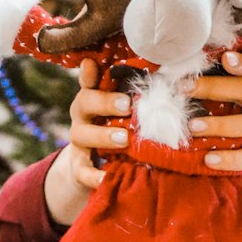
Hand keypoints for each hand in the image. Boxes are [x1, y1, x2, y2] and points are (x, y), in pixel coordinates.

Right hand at [44, 59, 130, 227]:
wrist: (93, 168)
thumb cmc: (118, 130)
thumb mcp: (125, 114)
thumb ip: (137, 97)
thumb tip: (163, 75)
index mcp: (94, 99)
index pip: (88, 81)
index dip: (89, 73)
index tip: (93, 64)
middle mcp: (82, 117)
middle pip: (83, 102)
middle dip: (104, 102)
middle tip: (127, 105)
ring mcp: (79, 142)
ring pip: (80, 134)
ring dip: (102, 135)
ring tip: (124, 139)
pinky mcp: (78, 167)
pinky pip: (82, 171)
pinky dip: (93, 175)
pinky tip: (106, 177)